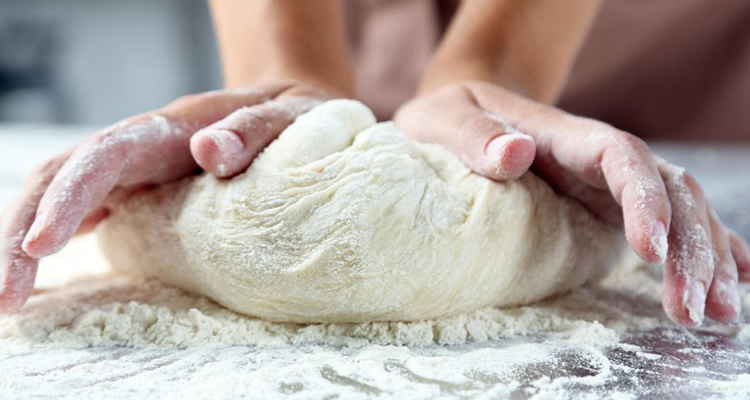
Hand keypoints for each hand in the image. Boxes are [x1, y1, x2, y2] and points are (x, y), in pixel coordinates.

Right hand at [0, 81, 332, 311]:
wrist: (286, 113)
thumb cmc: (289, 117)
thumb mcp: (285, 119)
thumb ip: (252, 131)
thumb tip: (209, 151)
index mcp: (163, 130)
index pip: (100, 158)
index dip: (66, 198)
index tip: (40, 246)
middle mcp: (134, 147)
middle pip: (58, 180)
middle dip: (23, 233)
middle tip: (5, 298)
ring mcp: (128, 170)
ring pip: (56, 197)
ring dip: (22, 243)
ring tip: (5, 300)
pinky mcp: (132, 191)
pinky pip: (78, 213)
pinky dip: (49, 241)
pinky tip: (33, 276)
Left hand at [395, 80, 749, 326]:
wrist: (464, 117)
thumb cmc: (451, 118)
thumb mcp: (445, 119)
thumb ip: (473, 137)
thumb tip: (513, 153)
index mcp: (566, 136)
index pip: (621, 159)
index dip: (644, 200)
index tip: (651, 250)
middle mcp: (601, 160)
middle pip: (667, 191)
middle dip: (689, 248)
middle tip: (692, 307)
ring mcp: (611, 186)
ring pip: (681, 212)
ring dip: (705, 259)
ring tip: (720, 312)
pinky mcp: (610, 209)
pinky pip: (670, 224)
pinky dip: (706, 247)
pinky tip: (737, 275)